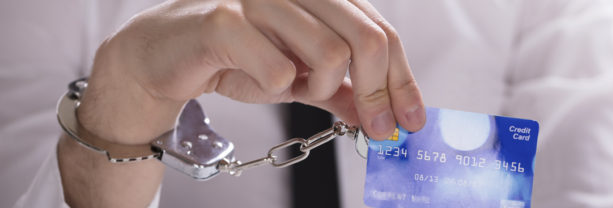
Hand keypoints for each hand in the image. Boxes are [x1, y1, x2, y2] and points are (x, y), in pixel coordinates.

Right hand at [79, 0, 425, 142]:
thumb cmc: (233, 58)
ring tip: (291, 87)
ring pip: (329, 54)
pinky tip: (254, 79)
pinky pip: (277, 70)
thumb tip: (383, 114)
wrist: (164, 59)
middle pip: (367, 40)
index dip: (402, 80)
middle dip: (378, 94)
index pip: (381, 32)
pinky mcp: (225, 18)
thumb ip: (340, 89)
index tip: (409, 120)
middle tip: (379, 129)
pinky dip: (273, 87)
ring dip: (317, 87)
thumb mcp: (299, 78)